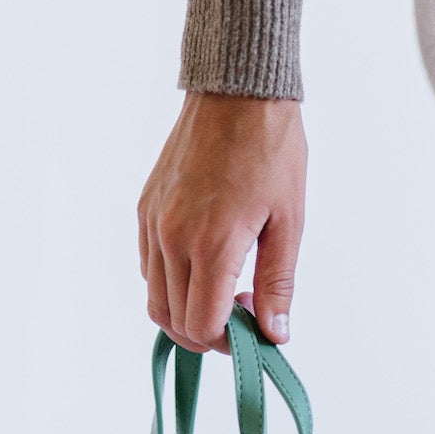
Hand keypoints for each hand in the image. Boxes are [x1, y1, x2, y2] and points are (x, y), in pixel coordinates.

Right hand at [137, 92, 306, 353]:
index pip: (202, 326)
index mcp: (211, 244)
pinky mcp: (145, 209)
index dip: (228, 342)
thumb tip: (275, 333)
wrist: (237, 91)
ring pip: (155, 298)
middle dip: (208, 333)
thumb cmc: (270, 148)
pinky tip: (204, 268)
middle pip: (173, 321)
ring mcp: (153, 222)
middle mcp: (172, 237)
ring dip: (186, 311)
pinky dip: (171, 284)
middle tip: (244, 317)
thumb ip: (278, 283)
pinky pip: (148, 267)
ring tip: (226, 293)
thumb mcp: (289, 221)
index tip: (254, 329)